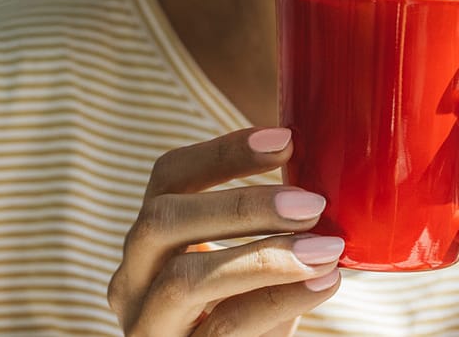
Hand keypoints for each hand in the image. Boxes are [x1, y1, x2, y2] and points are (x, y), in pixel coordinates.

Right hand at [108, 128, 342, 336]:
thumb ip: (271, 228)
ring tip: (325, 249)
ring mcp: (144, 323)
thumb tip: (327, 181)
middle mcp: (131, 278)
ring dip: (264, 257)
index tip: (285, 140)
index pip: (168, 176)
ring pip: (184, 277)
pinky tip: (323, 284)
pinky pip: (223, 326)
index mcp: (150, 239)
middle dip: (243, 205)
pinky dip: (278, 299)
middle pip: (162, 219)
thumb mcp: (250, 265)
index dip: (222, 153)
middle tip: (312, 203)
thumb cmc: (247, 316)